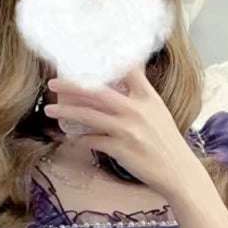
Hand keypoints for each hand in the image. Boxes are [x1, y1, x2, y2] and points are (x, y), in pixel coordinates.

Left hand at [47, 65, 208, 201]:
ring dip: (66, 111)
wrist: (177, 171)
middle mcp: (136, 109)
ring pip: (89, 115)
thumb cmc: (166, 142)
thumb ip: (139, 96)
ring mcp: (128, 129)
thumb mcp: (157, 111)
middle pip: (96, 91)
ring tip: (50, 110)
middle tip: (53, 83)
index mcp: (148, 97)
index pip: (127, 69)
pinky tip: (72, 136)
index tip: (83, 56)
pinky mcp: (120, 149)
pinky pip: (92, 140)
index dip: (105, 60)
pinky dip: (80, 138)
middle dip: (71, 85)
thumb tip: (120, 81)